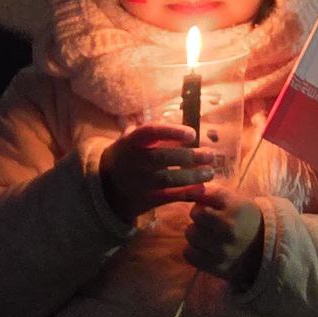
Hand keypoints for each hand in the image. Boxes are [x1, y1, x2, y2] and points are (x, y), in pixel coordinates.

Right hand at [100, 124, 214, 221]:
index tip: (192, 133)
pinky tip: (201, 188)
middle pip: (164, 157)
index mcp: (132, 141)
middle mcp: (135, 161)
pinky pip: (170, 197)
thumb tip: (180, 116)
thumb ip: (153, 130)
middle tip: (210, 155)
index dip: (173, 132)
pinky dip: (187, 193)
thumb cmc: (127, 156)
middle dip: (190, 156)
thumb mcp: (131, 139)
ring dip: (193, 176)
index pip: (152, 132)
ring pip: (169, 179)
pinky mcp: (147, 200)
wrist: (107, 186)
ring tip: (210, 172)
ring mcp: (140, 182)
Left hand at [184, 188, 264, 288]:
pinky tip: (204, 249)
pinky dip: (192, 250)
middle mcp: (229, 229)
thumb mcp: (236, 201)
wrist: (266, 251)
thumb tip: (187, 189)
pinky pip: (188, 254)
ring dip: (195, 234)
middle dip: (199, 217)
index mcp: (236, 209)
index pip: (202, 197)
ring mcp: (223, 250)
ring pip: (190, 234)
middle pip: (195, 215)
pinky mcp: (217, 267)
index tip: (209, 207)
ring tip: (208, 236)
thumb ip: (212, 192)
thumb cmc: (247, 221)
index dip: (202, 202)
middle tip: (210, 223)